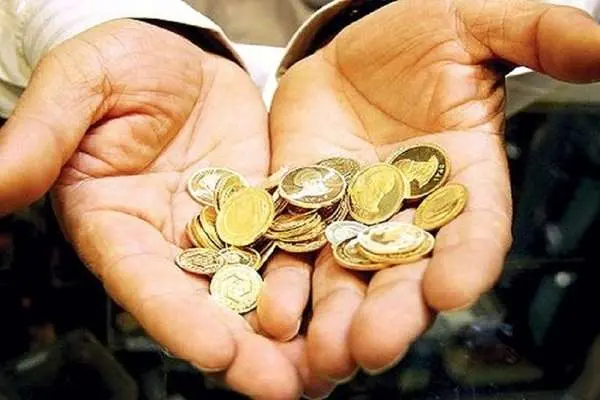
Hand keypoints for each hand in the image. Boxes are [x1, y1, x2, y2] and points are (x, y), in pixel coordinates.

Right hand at [0, 19, 331, 398]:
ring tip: (327, 367)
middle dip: (244, 347)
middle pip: (205, 301)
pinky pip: (289, 243)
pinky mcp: (264, 207)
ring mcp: (222, 227)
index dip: (176, 320)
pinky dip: (311, 277)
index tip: (217, 354)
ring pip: (253, 285)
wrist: (175, 52)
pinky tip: (343, 304)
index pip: (143, 282)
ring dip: (288, 328)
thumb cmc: (117, 63)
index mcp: (116, 223)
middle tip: (288, 387)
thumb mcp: (78, 88)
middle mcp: (170, 240)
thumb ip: (41, 138)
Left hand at [268, 0, 599, 380]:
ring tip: (321, 354)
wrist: (352, 49)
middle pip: (404, 271)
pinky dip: (282, 282)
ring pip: (344, 276)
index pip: (474, 229)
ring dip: (332, 318)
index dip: (466, 260)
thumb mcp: (477, 26)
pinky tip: (272, 313)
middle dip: (391, 311)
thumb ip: (536, 36)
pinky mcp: (300, 207)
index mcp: (461, 179)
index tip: (453, 291)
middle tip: (373, 349)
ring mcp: (349, 215)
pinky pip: (289, 248)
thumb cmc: (423, 39)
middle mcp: (407, 212)